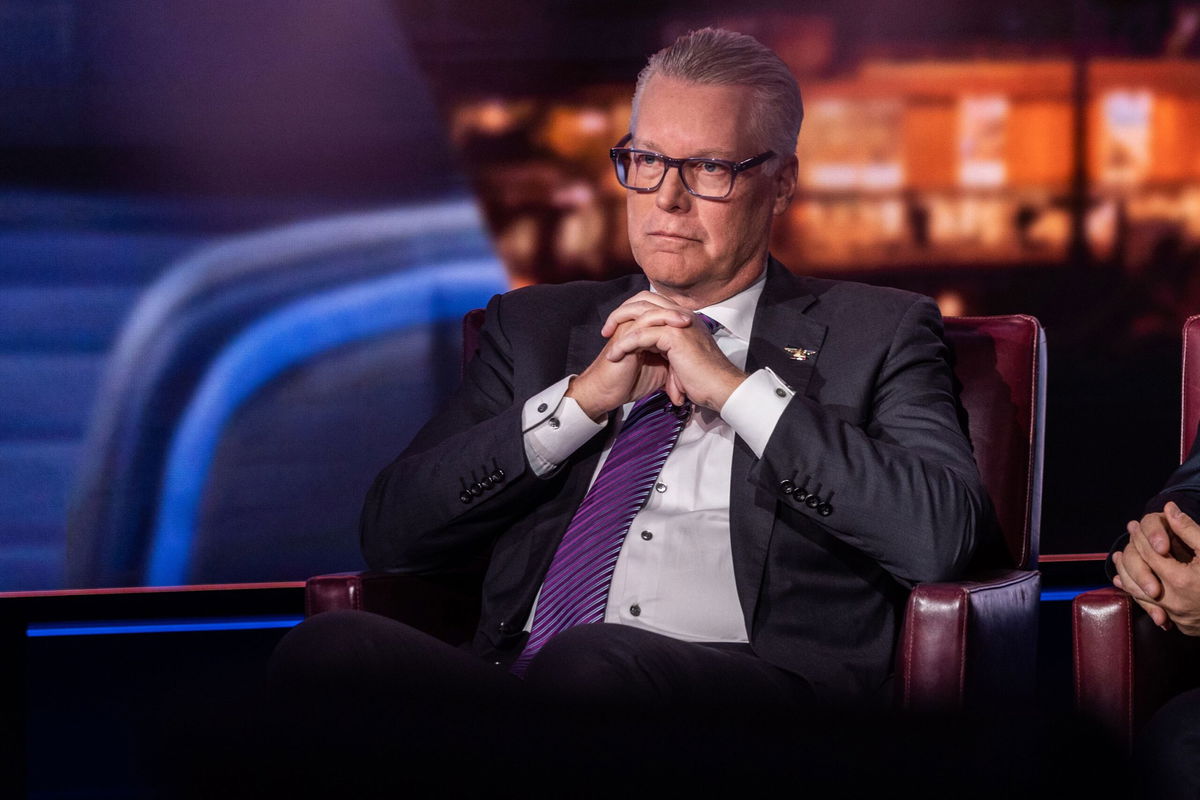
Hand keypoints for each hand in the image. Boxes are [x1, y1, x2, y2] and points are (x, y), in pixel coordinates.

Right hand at [566, 296, 689, 419]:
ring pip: (650, 308)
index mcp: (644, 330)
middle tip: (694, 319)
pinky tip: (675, 326)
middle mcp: (636, 325)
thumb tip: (692, 359)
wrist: (609, 392)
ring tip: (687, 321)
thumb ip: (673, 358)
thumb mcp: (661, 369)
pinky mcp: (624, 333)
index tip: (698, 328)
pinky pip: (643, 320)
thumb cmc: (631, 382)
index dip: (680, 318)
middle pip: (657, 305)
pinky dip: (661, 320)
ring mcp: (629, 327)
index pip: (663, 314)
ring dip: (671, 313)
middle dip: (677, 310)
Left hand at [602, 292, 747, 410]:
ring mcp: (678, 323)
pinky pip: (641, 334)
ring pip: (640, 313)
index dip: (632, 312)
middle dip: (621, 313)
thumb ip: (668, 352)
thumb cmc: (704, 380)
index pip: (652, 303)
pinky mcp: (674, 335)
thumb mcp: (682, 360)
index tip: (616, 329)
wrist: (719, 388)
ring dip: (619, 326)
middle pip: (643, 300)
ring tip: (607, 343)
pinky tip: (616, 355)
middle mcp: (682, 315)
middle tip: (606, 330)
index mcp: (683, 318)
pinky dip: (625, 344)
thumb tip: (655, 358)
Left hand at [1113, 503, 1199, 633]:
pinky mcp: (1182, 625)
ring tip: (1120, 559)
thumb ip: (1189, 530)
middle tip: (1127, 538)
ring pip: (1141, 595)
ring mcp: (1177, 616)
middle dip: (1132, 553)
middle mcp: (1174, 600)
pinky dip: (1140, 595)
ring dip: (1128, 575)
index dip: (1140, 538)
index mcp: (1181, 580)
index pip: (1150, 554)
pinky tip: (1130, 585)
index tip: (1133, 525)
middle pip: (1140, 574)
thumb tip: (1169, 508)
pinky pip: (1153, 608)